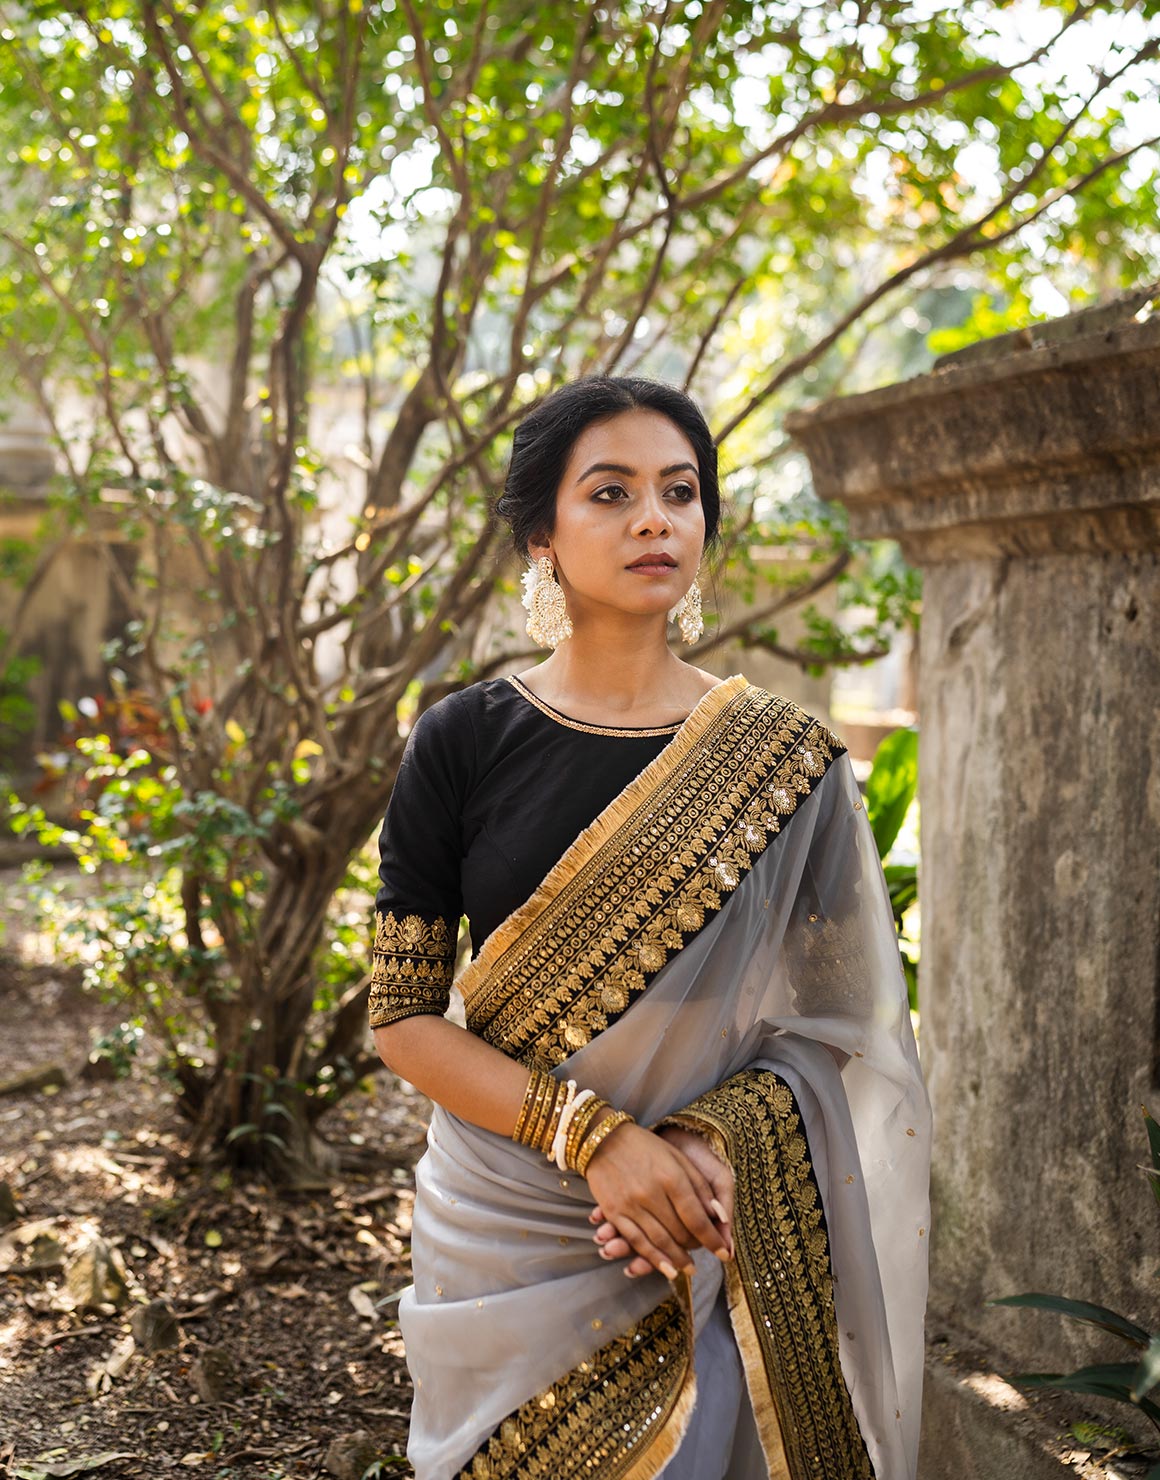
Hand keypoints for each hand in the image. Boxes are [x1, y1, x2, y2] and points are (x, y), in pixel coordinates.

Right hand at [584, 1121, 733, 1280]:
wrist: (602, 1139)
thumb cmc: (645, 1146)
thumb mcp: (677, 1158)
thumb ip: (699, 1186)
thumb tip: (719, 1215)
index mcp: (671, 1177)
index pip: (697, 1217)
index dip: (712, 1239)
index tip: (723, 1252)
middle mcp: (651, 1193)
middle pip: (679, 1232)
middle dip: (695, 1247)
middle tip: (704, 1254)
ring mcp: (631, 1205)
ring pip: (659, 1241)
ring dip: (678, 1259)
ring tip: (689, 1269)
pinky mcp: (614, 1212)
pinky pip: (636, 1241)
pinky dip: (653, 1258)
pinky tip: (667, 1269)